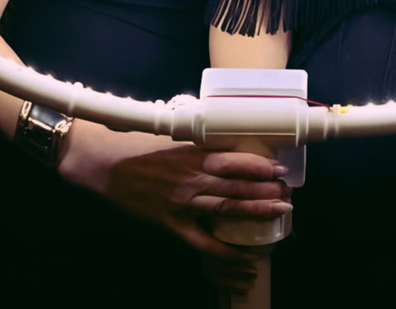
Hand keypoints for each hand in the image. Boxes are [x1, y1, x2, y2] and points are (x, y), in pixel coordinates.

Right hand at [58, 124, 288, 290]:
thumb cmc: (139, 147)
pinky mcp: (173, 223)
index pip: (234, 159)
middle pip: (237, 185)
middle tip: (288, 194)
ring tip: (279, 212)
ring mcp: (184, 202)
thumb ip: (201, 143)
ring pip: (227, 208)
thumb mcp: (174, 137)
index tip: (279, 170)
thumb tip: (228, 142)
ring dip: (255, 210)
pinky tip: (246, 258)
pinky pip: (204, 242)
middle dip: (266, 190)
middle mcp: (193, 177)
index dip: (259, 166)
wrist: (107, 165)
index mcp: (194, 154)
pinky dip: (227, 252)